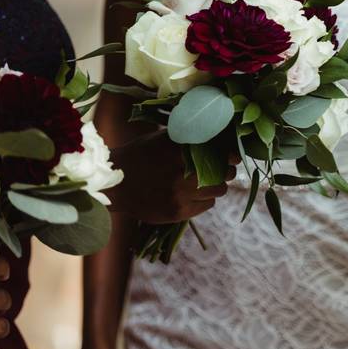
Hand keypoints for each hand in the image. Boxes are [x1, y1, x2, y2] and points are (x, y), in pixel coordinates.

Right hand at [107, 131, 235, 223]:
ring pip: (218, 190)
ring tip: (207, 183)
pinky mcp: (178, 212)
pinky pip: (207, 205)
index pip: (220, 151)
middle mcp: (181, 170)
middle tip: (222, 170)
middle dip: (226, 171)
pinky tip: (193, 195)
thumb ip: (187, 137)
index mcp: (178, 148)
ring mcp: (180, 193)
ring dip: (217, 186)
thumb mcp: (161, 139)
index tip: (233, 156)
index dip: (230, 155)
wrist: (114, 184)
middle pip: (224, 172)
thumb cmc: (140, 156)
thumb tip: (219, 136)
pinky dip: (205, 200)